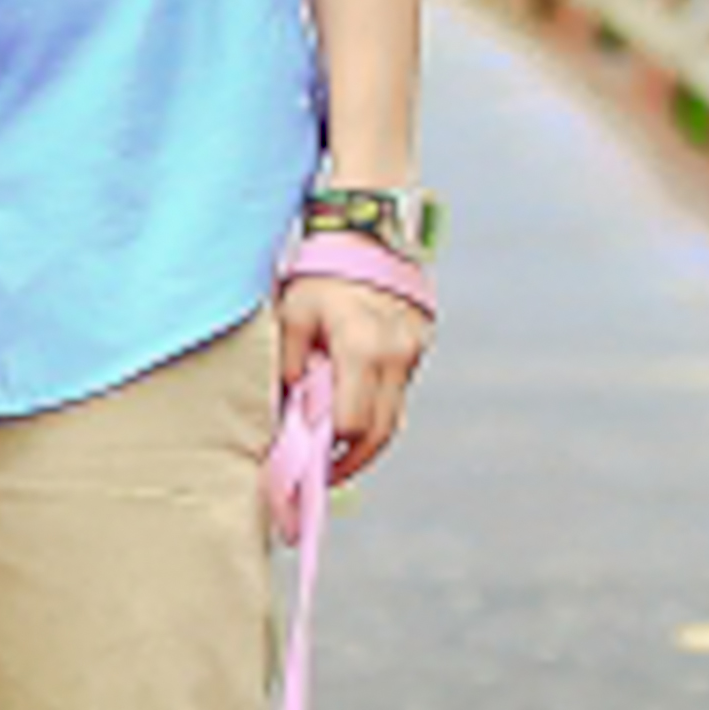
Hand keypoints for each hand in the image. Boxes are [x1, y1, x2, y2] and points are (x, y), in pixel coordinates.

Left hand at [269, 261, 425, 484]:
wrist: (368, 233)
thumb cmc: (321, 274)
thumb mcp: (292, 314)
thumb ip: (289, 364)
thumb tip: (290, 410)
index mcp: (361, 348)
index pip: (351, 423)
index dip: (331, 450)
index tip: (311, 463)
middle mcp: (394, 355)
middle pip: (381, 432)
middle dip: (354, 460)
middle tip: (329, 476)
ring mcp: (412, 352)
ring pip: (396, 417)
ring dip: (369, 441)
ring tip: (340, 456)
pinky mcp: (419, 347)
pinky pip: (399, 392)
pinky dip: (378, 410)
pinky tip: (355, 414)